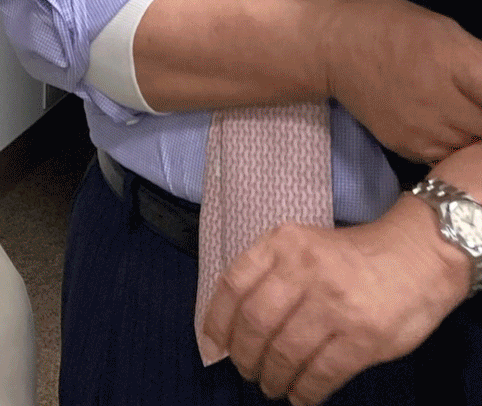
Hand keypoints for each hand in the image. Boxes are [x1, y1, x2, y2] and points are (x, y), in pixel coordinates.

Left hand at [201, 201, 468, 403]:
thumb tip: (231, 324)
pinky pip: (323, 372)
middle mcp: (304, 270)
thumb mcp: (302, 245)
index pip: (234, 285)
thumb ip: (268, 273)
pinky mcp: (365, 335)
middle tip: (246, 370)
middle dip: (244, 355)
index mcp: (282, 244)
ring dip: (273, 376)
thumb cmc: (351, 256)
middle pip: (256, 323)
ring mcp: (335, 303)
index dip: (217, 321)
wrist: (418, 256)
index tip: (214, 344)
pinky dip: (306, 389)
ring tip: (271, 385)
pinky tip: (301, 396)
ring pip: (286, 351)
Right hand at [322, 0, 481, 162]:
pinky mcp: (409, 148)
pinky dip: (457, 146)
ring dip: (475, 135)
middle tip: (474, 104)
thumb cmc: (390, 27)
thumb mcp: (444, 29)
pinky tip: (449, 127)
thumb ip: (480, 60)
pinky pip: (449, 156)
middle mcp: (441, 102)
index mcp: (455, 62)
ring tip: (464, 115)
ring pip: (474, 148)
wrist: (330, 50)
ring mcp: (424, 130)